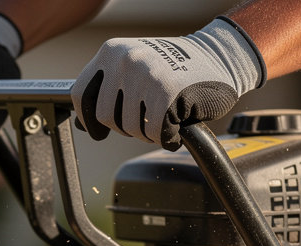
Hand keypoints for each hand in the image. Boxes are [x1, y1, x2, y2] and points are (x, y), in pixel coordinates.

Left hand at [71, 18, 264, 148]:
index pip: (81, 94)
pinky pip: (156, 133)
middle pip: (105, 117)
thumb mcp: (132, 67)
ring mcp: (146, 76)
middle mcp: (125, 60)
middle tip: (145, 118)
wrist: (220, 56)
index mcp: (111, 52)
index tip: (97, 131)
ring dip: (147, 132)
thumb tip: (83, 123)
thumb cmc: (174, 67)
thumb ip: (107, 88)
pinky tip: (177, 123)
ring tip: (164, 114)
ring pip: (130, 128)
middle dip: (125, 126)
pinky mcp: (167, 95)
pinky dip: (168, 137)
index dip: (88, 119)